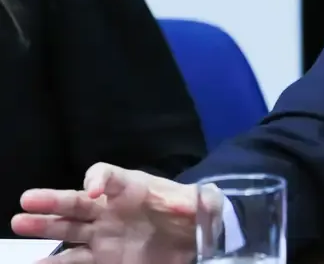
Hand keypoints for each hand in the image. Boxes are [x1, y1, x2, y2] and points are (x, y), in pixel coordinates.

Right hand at [10, 162, 204, 263]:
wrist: (194, 239)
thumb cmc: (193, 212)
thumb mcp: (197, 202)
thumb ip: (191, 200)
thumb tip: (191, 200)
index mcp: (132, 188)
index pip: (109, 176)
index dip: (99, 179)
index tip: (94, 190)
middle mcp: (111, 209)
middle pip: (77, 202)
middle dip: (53, 201)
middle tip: (26, 202)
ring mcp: (104, 235)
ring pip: (69, 231)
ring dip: (45, 229)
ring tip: (19, 224)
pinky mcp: (105, 259)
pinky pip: (76, 261)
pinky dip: (55, 263)